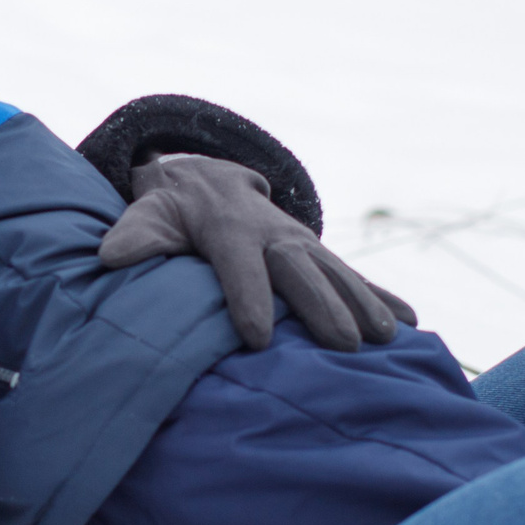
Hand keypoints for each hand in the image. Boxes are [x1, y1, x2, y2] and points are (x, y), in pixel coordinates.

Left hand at [100, 154, 415, 351]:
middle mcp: (273, 234)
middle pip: (300, 271)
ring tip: (388, 338)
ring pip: (336, 272)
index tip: (257, 338)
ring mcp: (301, 244)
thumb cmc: (172, 209)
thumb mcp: (149, 213)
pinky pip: (354, 276)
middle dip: (323, 306)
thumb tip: (111, 254)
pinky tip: (412, 323)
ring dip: (363, 303)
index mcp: (230, 228)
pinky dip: (384, 296)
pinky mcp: (317, 255)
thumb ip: (135, 234)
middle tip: (346, 344)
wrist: (208, 180)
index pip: (239, 265)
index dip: (247, 298)